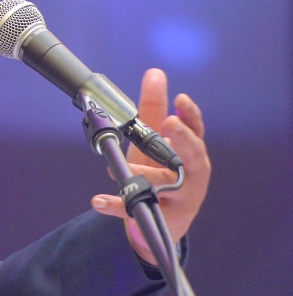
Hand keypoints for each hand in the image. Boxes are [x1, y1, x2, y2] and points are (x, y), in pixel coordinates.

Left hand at [89, 68, 210, 264]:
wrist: (160, 222)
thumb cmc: (160, 173)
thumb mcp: (153, 142)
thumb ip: (154, 110)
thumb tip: (155, 73)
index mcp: (192, 154)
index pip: (196, 131)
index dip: (190, 116)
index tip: (180, 99)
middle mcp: (192, 176)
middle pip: (194, 157)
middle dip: (183, 140)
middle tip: (170, 124)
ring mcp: (180, 199)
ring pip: (167, 185)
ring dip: (145, 176)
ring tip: (122, 172)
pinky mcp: (159, 218)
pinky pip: (136, 210)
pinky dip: (116, 205)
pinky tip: (98, 201)